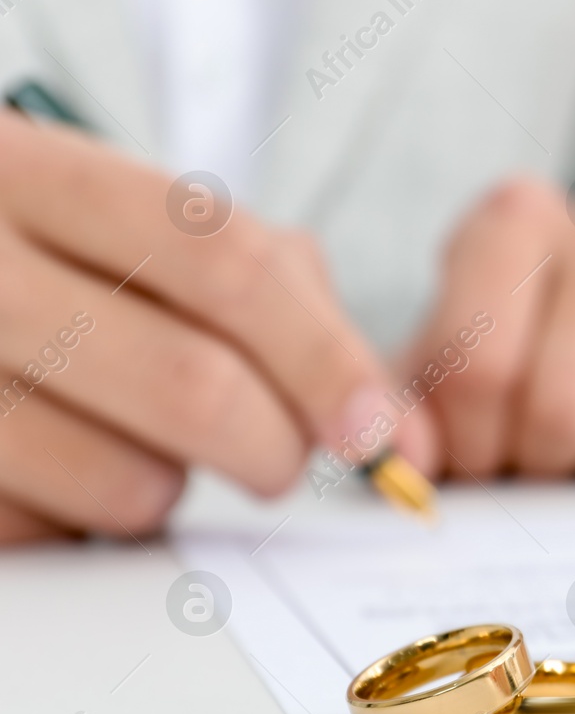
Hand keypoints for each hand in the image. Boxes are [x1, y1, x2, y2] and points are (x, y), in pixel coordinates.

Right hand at [0, 112, 425, 543]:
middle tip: (279, 458)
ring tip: (144, 444)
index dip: (324, 357)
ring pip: (129, 482)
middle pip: (195, 387)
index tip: (376, 427)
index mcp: (43, 177)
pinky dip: (92, 520)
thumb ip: (287, 298)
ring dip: (175, 488)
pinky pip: (55, 535)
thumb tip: (392, 428)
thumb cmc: (58, 263)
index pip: (226, 263)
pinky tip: (70, 463)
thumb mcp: (153, 233)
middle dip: (276, 447)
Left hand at [402, 179, 574, 480]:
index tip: (478, 459)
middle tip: (544, 466)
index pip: (482, 364)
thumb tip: (407, 462)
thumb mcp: (444, 376)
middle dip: (547, 466)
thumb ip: (404, 415)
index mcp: (512, 220)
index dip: (474, 443)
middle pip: (569, 404)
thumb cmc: (522, 365)